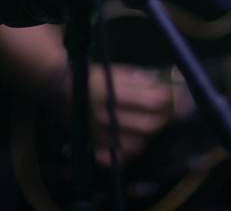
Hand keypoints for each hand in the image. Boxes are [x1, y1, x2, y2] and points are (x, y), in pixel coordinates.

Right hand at [53, 61, 175, 167]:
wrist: (59, 90)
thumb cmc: (93, 78)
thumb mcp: (115, 71)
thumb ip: (139, 80)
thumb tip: (164, 88)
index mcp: (112, 91)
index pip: (152, 101)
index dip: (168, 100)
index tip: (171, 97)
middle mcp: (105, 114)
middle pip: (148, 125)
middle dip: (163, 119)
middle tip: (166, 113)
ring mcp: (99, 133)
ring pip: (137, 145)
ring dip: (148, 136)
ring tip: (149, 126)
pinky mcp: (94, 146)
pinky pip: (119, 158)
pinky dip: (130, 154)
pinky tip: (133, 142)